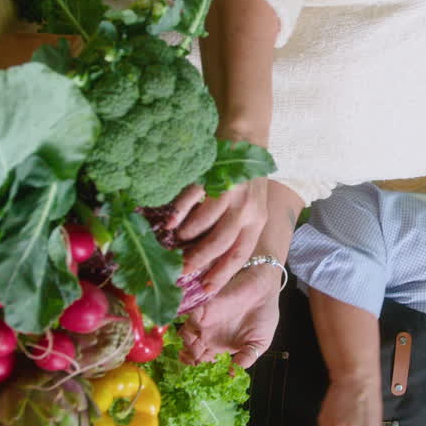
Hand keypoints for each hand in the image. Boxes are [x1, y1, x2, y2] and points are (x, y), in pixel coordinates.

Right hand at [168, 177, 268, 294]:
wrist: (244, 135)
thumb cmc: (241, 178)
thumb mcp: (247, 207)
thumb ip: (233, 230)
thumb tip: (207, 259)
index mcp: (256, 220)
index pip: (240, 254)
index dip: (222, 274)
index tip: (206, 290)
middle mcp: (247, 208)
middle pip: (222, 243)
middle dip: (200, 260)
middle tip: (181, 271)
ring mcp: (231, 191)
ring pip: (207, 223)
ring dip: (189, 236)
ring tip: (175, 242)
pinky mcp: (215, 174)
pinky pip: (193, 199)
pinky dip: (180, 213)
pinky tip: (169, 222)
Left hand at [179, 265, 279, 367]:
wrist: (265, 291)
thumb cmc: (263, 316)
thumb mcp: (259, 343)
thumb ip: (247, 358)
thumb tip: (234, 374)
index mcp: (220, 347)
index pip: (201, 360)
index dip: (197, 367)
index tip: (197, 371)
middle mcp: (209, 334)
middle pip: (190, 349)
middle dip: (187, 355)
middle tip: (190, 358)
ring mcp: (205, 320)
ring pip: (186, 333)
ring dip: (186, 341)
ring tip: (194, 344)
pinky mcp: (205, 306)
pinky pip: (191, 315)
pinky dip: (189, 323)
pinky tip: (195, 328)